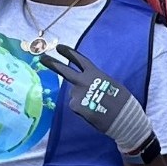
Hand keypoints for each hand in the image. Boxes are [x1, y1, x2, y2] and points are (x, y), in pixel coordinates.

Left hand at [40, 43, 157, 161]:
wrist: (124, 118)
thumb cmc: (121, 102)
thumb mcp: (110, 84)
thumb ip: (96, 81)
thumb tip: (88, 84)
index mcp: (95, 73)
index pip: (79, 60)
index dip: (69, 53)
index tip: (59, 47)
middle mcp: (84, 81)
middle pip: (65, 71)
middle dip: (53, 64)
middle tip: (42, 58)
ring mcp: (78, 93)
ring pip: (75, 95)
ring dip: (81, 100)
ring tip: (96, 106)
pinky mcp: (76, 106)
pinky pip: (76, 107)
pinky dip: (83, 110)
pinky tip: (93, 113)